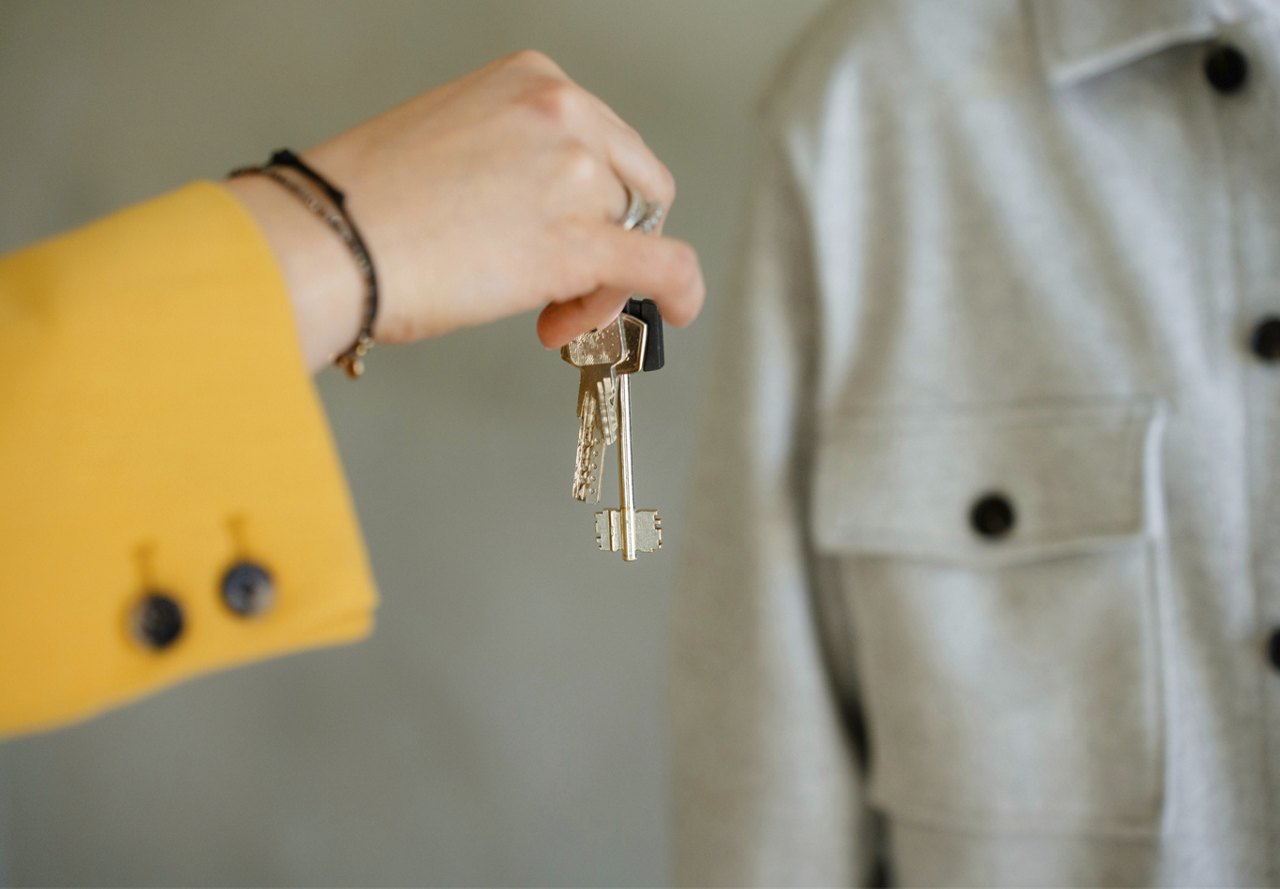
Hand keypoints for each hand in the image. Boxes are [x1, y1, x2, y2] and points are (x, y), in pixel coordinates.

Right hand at [224, 50, 704, 370]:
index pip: (602, 142)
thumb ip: (516, 162)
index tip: (562, 228)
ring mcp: (573, 175)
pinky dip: (678, 293)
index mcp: (531, 79)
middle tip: (560, 286)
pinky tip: (677, 311)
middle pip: (626, 187)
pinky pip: (663, 267)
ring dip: (598, 282)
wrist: (328, 240)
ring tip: (541, 313)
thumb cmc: (366, 202)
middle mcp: (563, 112)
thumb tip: (550, 215)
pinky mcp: (577, 243)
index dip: (591, 198)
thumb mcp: (454, 140)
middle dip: (603, 239)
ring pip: (632, 236)